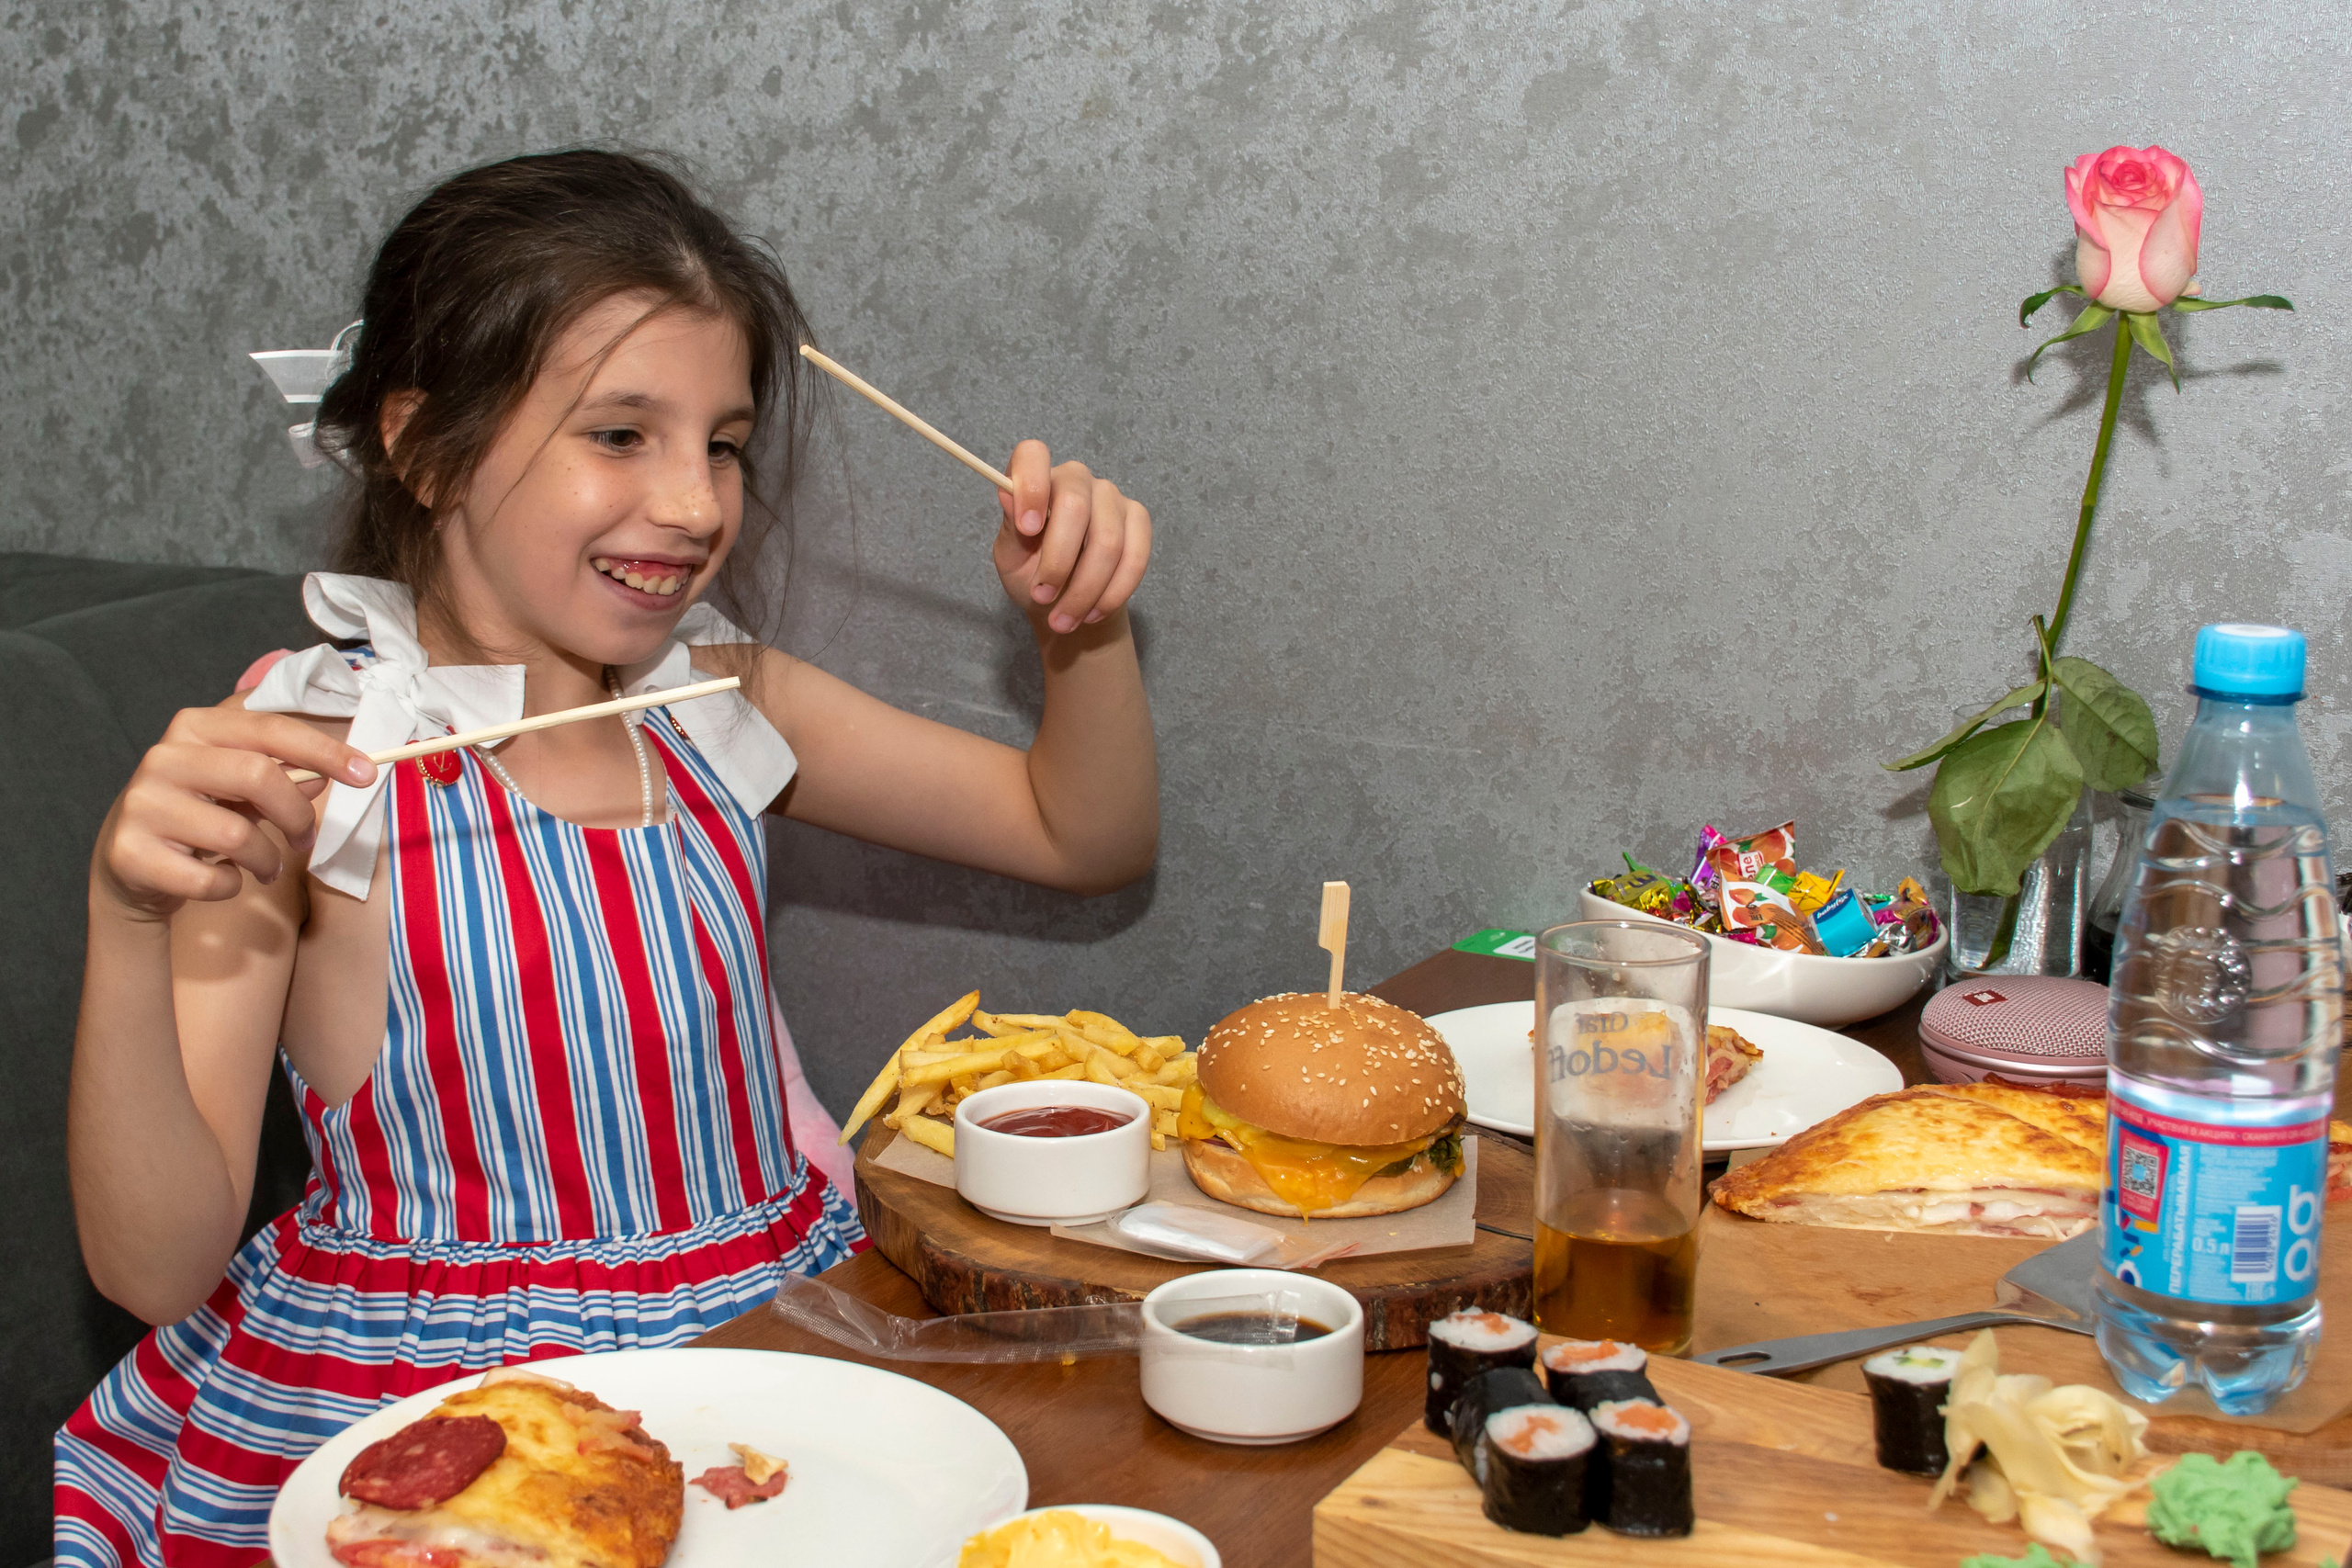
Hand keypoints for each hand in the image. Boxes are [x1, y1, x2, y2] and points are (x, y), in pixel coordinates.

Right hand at [94, 707, 375, 919]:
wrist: (131, 865)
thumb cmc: (200, 817)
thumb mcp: (241, 790)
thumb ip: (284, 776)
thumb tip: (330, 774)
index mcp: (194, 728)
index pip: (271, 729)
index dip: (325, 751)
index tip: (368, 773)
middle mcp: (163, 758)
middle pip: (259, 776)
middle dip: (297, 815)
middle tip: (306, 839)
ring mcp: (142, 804)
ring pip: (237, 835)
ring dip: (267, 861)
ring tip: (263, 867)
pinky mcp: (131, 853)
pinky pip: (210, 879)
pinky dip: (229, 886)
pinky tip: (220, 879)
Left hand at [993, 440, 1152, 633]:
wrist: (1065, 603)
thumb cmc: (1032, 575)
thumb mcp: (1011, 558)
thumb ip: (1011, 528)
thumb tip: (1009, 494)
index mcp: (1036, 479)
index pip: (1032, 454)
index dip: (1031, 485)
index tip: (1027, 529)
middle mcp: (1075, 479)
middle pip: (1074, 504)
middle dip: (1058, 561)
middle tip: (1042, 597)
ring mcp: (1111, 497)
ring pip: (1107, 540)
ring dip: (1085, 589)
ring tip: (1064, 620)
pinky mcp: (1138, 521)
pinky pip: (1134, 557)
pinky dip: (1113, 592)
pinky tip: (1092, 612)